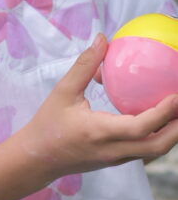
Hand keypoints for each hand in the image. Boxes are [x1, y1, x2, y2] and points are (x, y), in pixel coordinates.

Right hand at [18, 33, 177, 182]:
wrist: (36, 160)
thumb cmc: (47, 125)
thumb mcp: (62, 92)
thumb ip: (85, 66)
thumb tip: (103, 38)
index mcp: (99, 132)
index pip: (140, 127)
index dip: (163, 113)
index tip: (177, 96)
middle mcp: (112, 150)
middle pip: (158, 146)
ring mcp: (116, 159)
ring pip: (154, 151)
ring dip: (172, 133)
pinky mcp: (115, 161)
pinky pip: (144, 150)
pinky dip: (158, 135)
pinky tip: (161, 118)